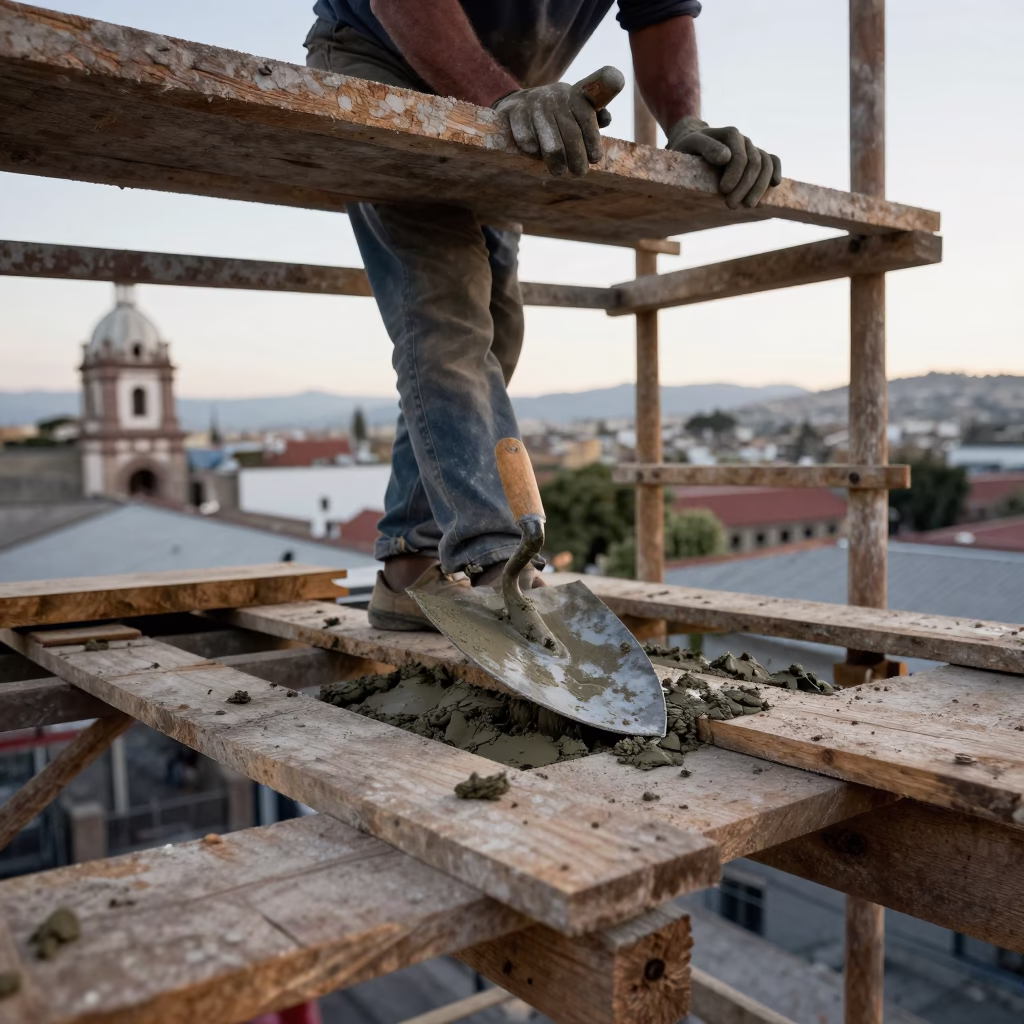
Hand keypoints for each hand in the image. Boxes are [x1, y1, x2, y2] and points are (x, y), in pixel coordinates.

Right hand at [494, 66, 623, 176]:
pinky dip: (532, 151)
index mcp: (573, 95)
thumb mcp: (576, 109)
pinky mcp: (514, 112)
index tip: (595, 159)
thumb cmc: (557, 113)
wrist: (520, 102)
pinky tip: (535, 154)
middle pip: (571, 134)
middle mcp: (555, 97)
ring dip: (557, 162)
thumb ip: (594, 116)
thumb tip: (606, 119)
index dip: (592, 141)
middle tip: (579, 172)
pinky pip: (526, 139)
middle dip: (577, 158)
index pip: (587, 119)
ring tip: (559, 172)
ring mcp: (534, 104)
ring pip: (551, 143)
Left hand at [666, 115, 781, 208]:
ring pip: (766, 165)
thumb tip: (726, 157)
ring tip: (748, 206)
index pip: (740, 157)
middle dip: (745, 186)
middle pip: (755, 163)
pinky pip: (773, 161)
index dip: (735, 175)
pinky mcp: (756, 157)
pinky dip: (776, 171)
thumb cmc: (689, 146)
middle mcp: (744, 141)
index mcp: (731, 134)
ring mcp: (752, 149)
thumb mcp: (691, 144)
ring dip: (760, 187)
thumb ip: (707, 147)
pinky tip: (774, 185)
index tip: (724, 191)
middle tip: (731, 205)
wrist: (693, 143)